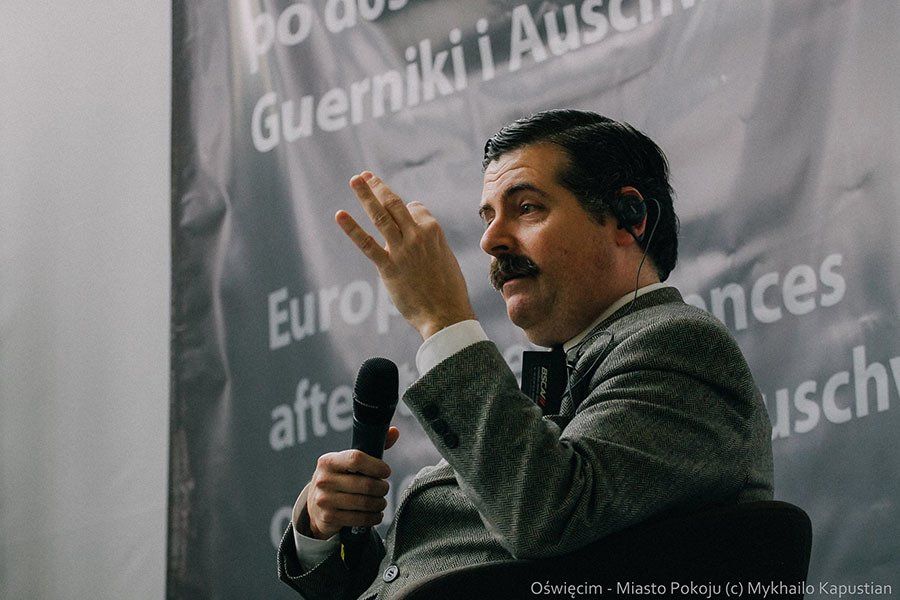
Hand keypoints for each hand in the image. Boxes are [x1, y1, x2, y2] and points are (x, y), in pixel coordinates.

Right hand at [305, 426, 399, 539]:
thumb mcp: (348, 462)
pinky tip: (376, 514)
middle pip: (365, 484)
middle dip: (382, 488)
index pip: (357, 459)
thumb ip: (372, 446)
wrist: (314, 505)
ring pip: (364, 503)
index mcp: (328, 461)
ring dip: (379, 503)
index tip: (386, 471)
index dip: (376, 466)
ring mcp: (324, 500)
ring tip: (381, 501)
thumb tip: (395, 431)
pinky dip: (373, 517)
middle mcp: (323, 479)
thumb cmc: (339, 478)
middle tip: (384, 489)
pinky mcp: (329, 518)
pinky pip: (359, 519)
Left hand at [336, 171, 475, 339]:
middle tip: (364, 176)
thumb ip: (431, 241)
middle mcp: (418, 235)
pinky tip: (340, 215)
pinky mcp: (388, 267)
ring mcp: (402, 249)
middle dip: (378, 187)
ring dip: (365, 194)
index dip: (406, 211)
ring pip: (380, 215)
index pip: (414, 208)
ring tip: (355, 179)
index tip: (402, 216)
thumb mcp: (446, 257)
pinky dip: (352, 228)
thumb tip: (420, 230)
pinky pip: (367, 243)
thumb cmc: (449, 289)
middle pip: (394, 203)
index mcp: (434, 230)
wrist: (446, 315)